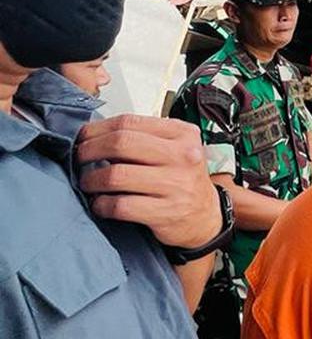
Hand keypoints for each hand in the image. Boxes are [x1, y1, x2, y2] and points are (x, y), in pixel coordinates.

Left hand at [76, 115, 221, 248]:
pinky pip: (120, 206)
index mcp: (182, 134)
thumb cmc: (181, 179)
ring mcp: (176, 184)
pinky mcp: (166, 212)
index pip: (130, 122)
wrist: (205, 216)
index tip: (82, 138)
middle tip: (79, 159)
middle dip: (89, 151)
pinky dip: (102, 205)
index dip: (97, 129)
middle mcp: (183, 156)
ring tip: (88, 183)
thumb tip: (94, 136)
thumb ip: (144, 138)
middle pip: (121, 144)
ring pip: (116, 175)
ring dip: (91, 180)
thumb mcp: (174, 149)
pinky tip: (100, 204)